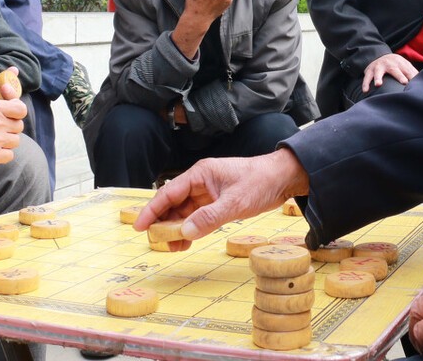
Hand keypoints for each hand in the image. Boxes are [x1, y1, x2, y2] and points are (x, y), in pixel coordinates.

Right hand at [0, 97, 26, 167]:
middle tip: (2, 130)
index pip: (20, 109)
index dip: (18, 113)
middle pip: (18, 126)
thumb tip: (9, 106)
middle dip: (11, 128)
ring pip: (15, 141)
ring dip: (7, 141)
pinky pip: (9, 156)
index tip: (13, 116)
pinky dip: (3, 154)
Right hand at [134, 149, 308, 248]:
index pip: (168, 192)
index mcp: (200, 174)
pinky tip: (187, 242)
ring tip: (172, 248)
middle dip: (163, 223)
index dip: (152, 210)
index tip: (139, 227)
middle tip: (157, 243)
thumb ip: (210, 217)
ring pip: (185, 212)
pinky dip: (191, 229)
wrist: (283, 178)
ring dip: (177, 229)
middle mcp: (201, 182)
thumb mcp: (235, 202)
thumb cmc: (260, 181)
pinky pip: (198, 217)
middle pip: (173, 204)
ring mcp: (209, 193)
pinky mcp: (218, 202)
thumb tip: (185, 232)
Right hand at [362, 53, 419, 92]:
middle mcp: (389, 64)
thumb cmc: (395, 65)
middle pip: (395, 70)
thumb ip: (413, 74)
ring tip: (378, 84)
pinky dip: (365, 84)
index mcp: (400, 63)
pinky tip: (365, 91)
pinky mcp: (369, 70)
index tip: (416, 84)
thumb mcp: (405, 66)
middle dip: (399, 76)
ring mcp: (379, 67)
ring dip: (378, 78)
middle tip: (404, 82)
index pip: (408, 71)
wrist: (378, 55)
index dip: (413, 77)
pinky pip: (366, 77)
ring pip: (378, 72)